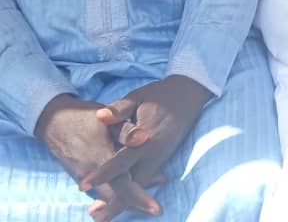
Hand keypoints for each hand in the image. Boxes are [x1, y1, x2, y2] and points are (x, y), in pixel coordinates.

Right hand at [35, 95, 160, 221]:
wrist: (53, 121)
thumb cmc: (84, 118)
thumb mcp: (107, 120)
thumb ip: (127, 131)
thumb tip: (146, 137)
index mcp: (100, 159)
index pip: (123, 186)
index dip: (140, 198)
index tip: (157, 208)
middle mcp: (90, 174)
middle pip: (117, 197)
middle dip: (137, 204)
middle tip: (156, 209)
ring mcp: (84, 178)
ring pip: (108, 196)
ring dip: (127, 200)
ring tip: (148, 204)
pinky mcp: (82, 177)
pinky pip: (101, 190)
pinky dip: (116, 194)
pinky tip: (132, 190)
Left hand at [79, 76, 211, 218]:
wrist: (189, 94)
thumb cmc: (160, 94)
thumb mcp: (137, 96)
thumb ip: (119, 109)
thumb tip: (99, 116)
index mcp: (146, 138)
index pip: (121, 162)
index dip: (102, 174)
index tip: (83, 185)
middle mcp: (154, 153)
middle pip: (134, 185)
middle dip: (115, 203)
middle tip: (95, 216)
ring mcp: (160, 157)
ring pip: (141, 185)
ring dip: (123, 200)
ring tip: (101, 213)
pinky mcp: (162, 158)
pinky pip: (146, 179)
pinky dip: (133, 191)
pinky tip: (119, 197)